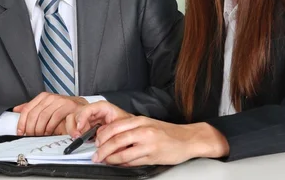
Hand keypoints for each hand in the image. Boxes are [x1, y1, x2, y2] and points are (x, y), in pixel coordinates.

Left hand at [13, 92, 87, 135]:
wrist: (80, 108)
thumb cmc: (62, 109)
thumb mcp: (45, 107)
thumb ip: (32, 108)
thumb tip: (16, 110)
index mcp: (42, 97)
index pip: (27, 109)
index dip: (22, 122)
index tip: (20, 132)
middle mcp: (50, 97)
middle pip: (34, 114)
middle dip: (30, 128)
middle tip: (30, 136)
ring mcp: (59, 100)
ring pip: (43, 116)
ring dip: (40, 129)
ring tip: (40, 135)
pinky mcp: (68, 106)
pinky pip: (55, 118)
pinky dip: (50, 127)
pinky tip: (49, 132)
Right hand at [65, 100, 131, 137]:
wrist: (130, 131)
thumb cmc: (127, 125)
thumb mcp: (121, 126)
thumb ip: (110, 130)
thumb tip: (98, 135)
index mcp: (103, 108)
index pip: (89, 108)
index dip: (82, 116)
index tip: (80, 127)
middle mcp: (94, 112)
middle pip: (77, 112)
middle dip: (75, 124)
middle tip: (78, 135)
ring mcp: (89, 119)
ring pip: (73, 119)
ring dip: (73, 129)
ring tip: (79, 137)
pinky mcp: (86, 127)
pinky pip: (75, 128)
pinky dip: (75, 134)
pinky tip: (81, 138)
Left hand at [92, 117, 229, 165]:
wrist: (187, 139)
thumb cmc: (167, 132)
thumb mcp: (148, 124)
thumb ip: (131, 129)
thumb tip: (112, 137)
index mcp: (141, 120)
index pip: (115, 126)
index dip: (102, 136)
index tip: (96, 142)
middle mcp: (144, 130)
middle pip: (116, 139)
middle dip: (103, 149)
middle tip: (96, 155)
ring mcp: (149, 144)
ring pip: (123, 152)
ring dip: (110, 158)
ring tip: (104, 161)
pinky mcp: (152, 156)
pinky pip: (133, 162)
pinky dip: (122, 164)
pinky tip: (118, 164)